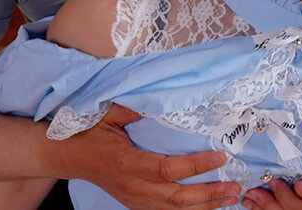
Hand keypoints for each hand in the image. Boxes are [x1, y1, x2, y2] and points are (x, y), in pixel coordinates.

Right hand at [48, 103, 240, 208]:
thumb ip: (132, 109)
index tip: (220, 156)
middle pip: (176, 198)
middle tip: (234, 187)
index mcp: (127, 164)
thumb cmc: (88, 132)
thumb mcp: (107, 114)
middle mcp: (132, 187)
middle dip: (208, 194)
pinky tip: (208, 206)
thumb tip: (160, 102)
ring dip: (204, 206)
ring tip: (229, 198)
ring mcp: (134, 199)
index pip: (167, 170)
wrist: (66, 155)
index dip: (195, 165)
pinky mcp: (135, 204)